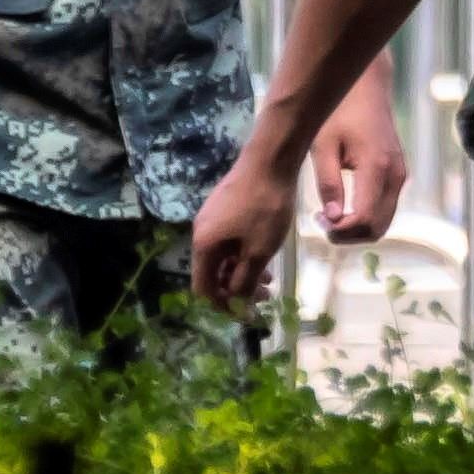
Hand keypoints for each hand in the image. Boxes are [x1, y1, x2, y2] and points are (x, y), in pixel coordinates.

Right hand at [189, 145, 301, 307]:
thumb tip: (237, 303)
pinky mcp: (226, 206)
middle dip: (236, 288)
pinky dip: (244, 252)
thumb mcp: (258, 251)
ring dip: (243, 271)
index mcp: (203, 246)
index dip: (223, 305)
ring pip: (224, 255)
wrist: (271, 158)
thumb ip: (245, 281)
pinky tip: (265, 253)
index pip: (203, 288)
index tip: (247, 314)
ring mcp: (213, 217)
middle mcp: (201, 232)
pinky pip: (230, 239)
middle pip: (213, 272)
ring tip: (269, 278)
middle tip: (265, 296)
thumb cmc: (265, 207)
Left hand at [314, 82, 407, 241]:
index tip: (318, 220)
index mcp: (376, 168)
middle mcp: (395, 176)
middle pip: (378, 227)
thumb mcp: (324, 147)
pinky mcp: (398, 174)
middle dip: (349, 235)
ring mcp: (400, 176)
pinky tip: (344, 205)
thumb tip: (332, 219)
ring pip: (384, 222)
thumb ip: (328, 184)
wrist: (366, 88)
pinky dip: (366, 217)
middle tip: (322, 222)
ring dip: (357, 228)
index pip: (364, 218)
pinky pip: (385, 209)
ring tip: (330, 215)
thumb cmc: (340, 113)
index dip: (341, 231)